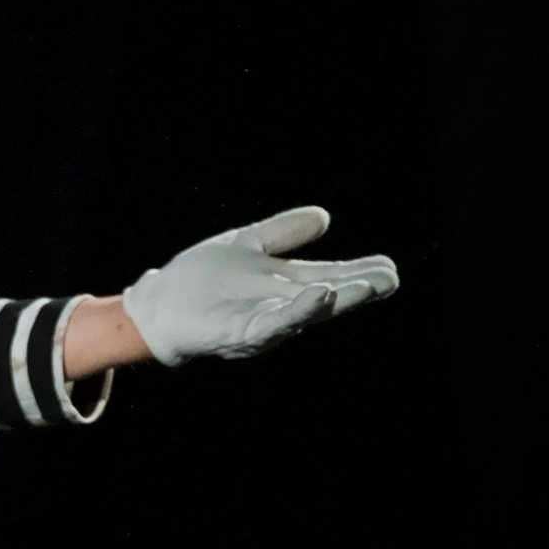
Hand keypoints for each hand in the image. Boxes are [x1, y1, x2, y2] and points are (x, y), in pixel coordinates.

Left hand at [121, 207, 398, 366]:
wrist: (158, 305)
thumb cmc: (201, 280)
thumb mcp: (246, 245)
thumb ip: (282, 232)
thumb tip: (324, 216)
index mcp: (285, 285)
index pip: (330, 277)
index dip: (360, 274)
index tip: (390, 267)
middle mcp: (280, 306)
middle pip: (327, 298)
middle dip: (358, 291)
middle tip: (389, 281)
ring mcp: (261, 321)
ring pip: (306, 313)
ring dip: (336, 301)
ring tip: (364, 287)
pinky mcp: (238, 332)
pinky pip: (273, 323)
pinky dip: (297, 312)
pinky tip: (318, 295)